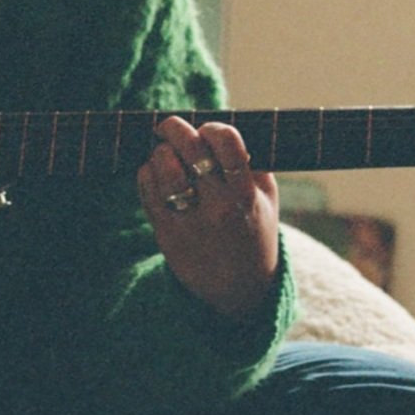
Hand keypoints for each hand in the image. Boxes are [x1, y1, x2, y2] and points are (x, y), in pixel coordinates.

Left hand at [138, 114, 280, 321]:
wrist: (239, 289)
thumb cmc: (253, 231)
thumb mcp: (266, 198)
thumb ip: (251, 162)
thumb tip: (218, 128)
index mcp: (246, 196)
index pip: (228, 144)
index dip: (212, 128)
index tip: (207, 131)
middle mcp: (218, 209)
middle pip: (190, 150)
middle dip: (175, 128)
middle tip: (169, 126)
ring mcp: (189, 223)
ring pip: (163, 169)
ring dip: (159, 152)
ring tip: (163, 152)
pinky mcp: (166, 234)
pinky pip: (147, 190)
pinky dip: (147, 172)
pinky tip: (156, 173)